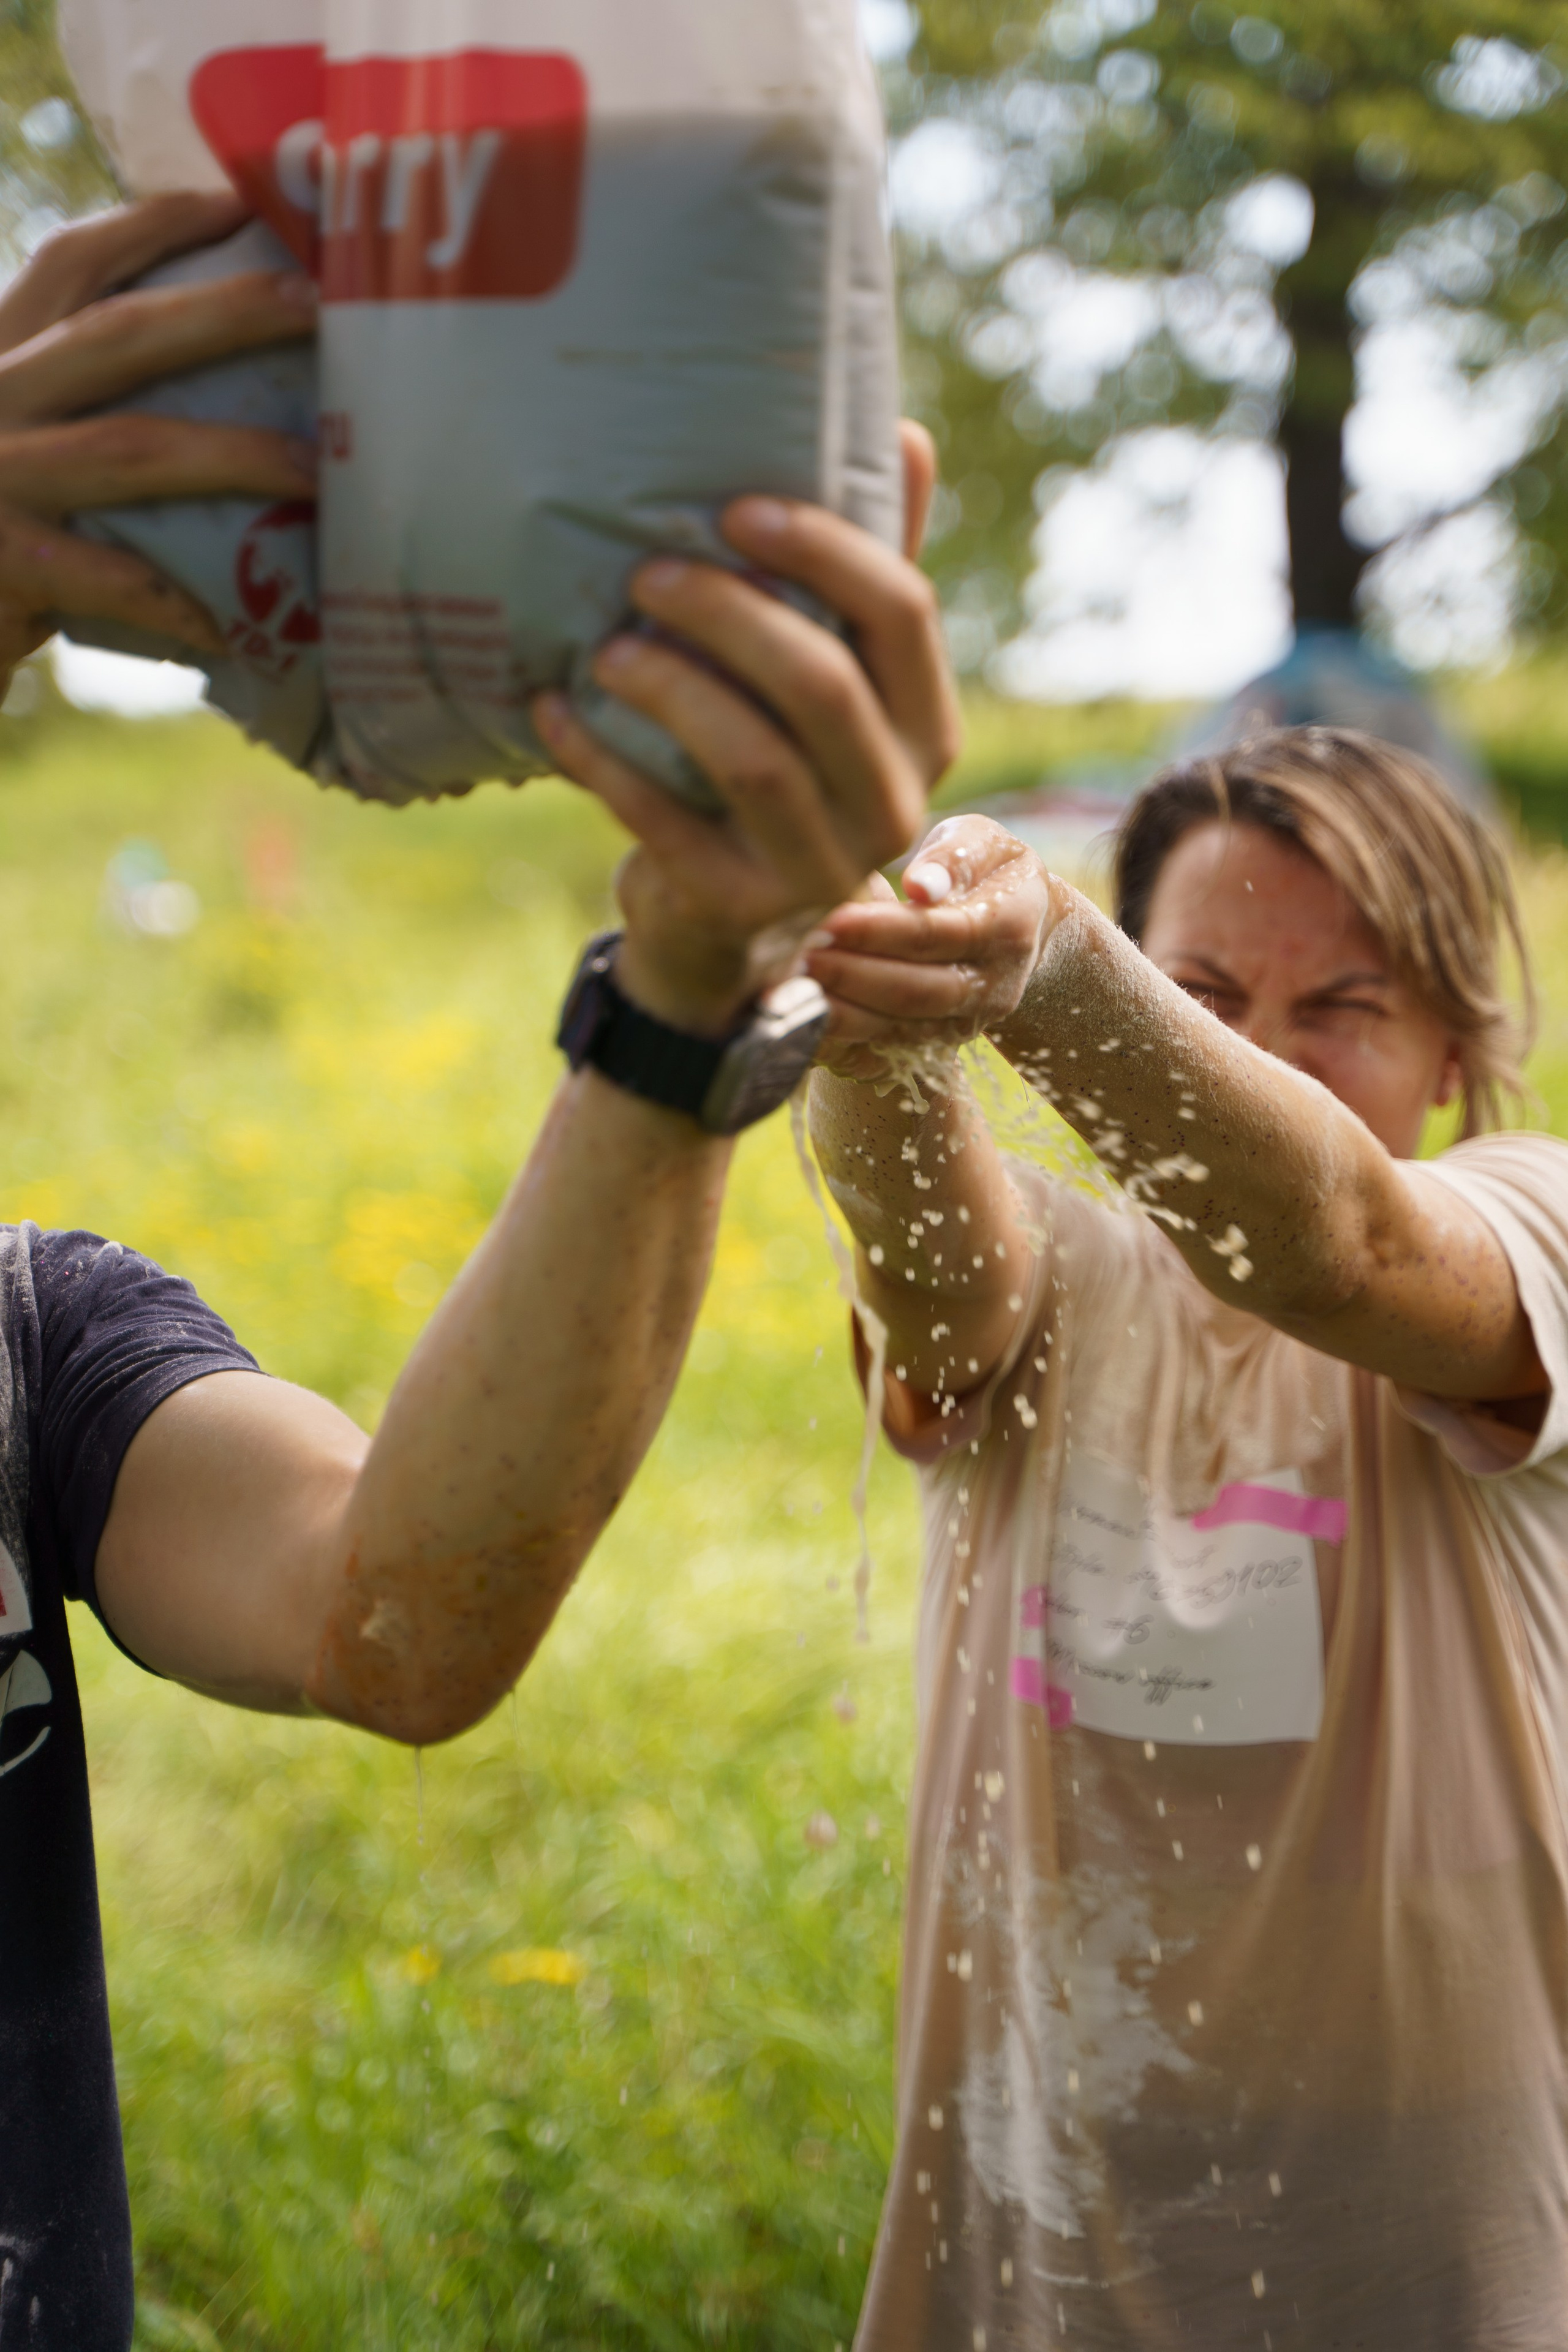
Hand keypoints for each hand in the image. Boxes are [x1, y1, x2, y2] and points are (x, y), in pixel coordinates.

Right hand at [0, 192, 317, 696]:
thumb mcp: (25, 449)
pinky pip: (108, 581)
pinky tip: (232, 630)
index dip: (157, 224)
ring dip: (233, 456)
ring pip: (130, 449)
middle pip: (118, 333)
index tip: (246, 200)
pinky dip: (174, 604)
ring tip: (318, 469)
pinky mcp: (3, 563)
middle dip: (225, 311)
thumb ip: (87, 411)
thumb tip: (227, 398)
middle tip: (319, 299)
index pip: (75, 263)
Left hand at [531, 423, 960, 1033]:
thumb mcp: (830, 672)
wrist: (722, 908)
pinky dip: (601, 759)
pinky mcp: (740, 906)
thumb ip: (862, 573)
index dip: (823, 550)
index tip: (733, 506)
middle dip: (728, 615)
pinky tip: (552, 709)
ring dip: (669, 688)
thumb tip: (903, 433)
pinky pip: (664, 822)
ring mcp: (821, 866)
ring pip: (751, 760)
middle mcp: (894, 801)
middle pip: (822, 685)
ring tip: (604, 646)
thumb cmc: (777, 753)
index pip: (901, 614)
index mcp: (925, 726)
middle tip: (646, 572)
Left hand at [803, 813, 1060, 1077]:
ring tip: (794, 985)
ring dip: (842, 1012)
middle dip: (852, 977)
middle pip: (915, 992)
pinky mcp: (939, 1045)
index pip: (936, 934)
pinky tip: (805, 1015)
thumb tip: (921, 887)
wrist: (1017, 923)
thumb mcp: (980, 841)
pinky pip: (886, 1050)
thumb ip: (953, 855)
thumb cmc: (984, 866)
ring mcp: (967, 1023)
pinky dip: (842, 1037)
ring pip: (899, 1030)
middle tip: (799, 956)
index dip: (880, 932)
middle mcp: (995, 986)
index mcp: (1009, 929)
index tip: (830, 919)